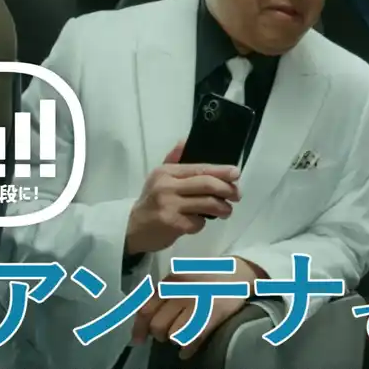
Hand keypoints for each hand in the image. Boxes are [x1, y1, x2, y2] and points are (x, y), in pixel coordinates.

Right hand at [124, 142, 240, 255]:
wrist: (132, 228)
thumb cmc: (151, 201)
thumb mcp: (159, 177)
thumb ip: (174, 159)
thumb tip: (185, 141)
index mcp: (167, 172)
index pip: (199, 168)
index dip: (221, 171)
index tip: (236, 173)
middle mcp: (167, 186)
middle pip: (207, 184)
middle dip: (227, 189)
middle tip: (237, 195)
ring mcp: (170, 206)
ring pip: (207, 204)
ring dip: (222, 208)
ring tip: (226, 210)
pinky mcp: (173, 225)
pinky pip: (199, 222)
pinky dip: (203, 223)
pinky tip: (199, 222)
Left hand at [130, 260, 260, 358]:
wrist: (237, 273)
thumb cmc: (205, 279)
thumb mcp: (180, 280)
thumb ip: (162, 296)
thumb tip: (143, 323)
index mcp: (170, 281)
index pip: (146, 309)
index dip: (139, 328)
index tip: (138, 341)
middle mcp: (181, 290)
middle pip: (158, 325)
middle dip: (160, 335)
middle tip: (167, 335)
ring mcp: (198, 302)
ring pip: (173, 334)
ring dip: (175, 339)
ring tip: (182, 336)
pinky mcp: (213, 313)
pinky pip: (193, 338)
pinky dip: (187, 349)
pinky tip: (186, 352)